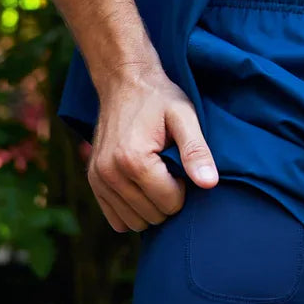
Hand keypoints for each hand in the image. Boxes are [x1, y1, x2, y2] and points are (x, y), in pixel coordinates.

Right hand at [79, 65, 218, 231]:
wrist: (123, 81)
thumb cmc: (159, 98)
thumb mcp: (184, 116)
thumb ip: (196, 150)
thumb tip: (210, 184)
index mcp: (134, 160)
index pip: (170, 203)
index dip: (184, 187)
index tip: (180, 162)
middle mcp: (110, 174)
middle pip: (153, 216)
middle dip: (168, 198)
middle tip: (169, 167)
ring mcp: (98, 179)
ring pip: (135, 223)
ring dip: (151, 206)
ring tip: (155, 174)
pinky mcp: (93, 182)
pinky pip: (116, 220)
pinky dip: (133, 210)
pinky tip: (141, 186)